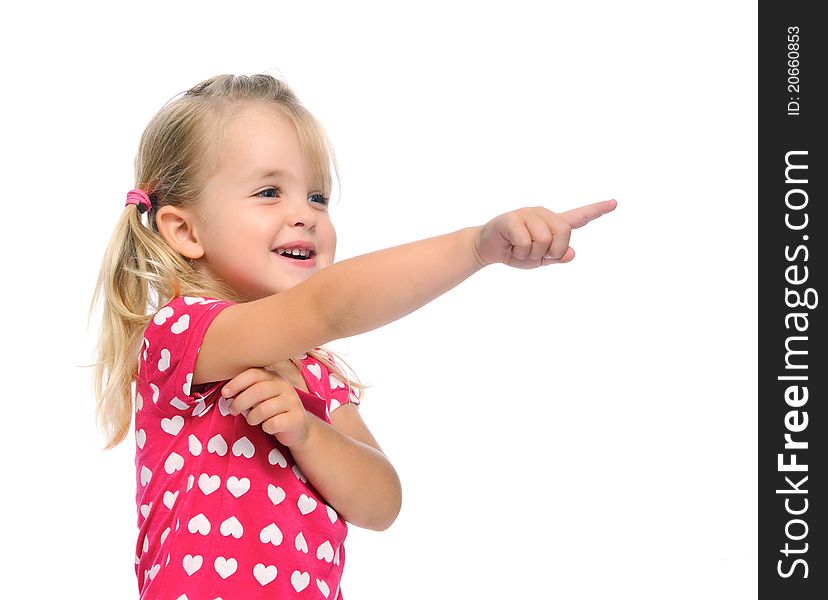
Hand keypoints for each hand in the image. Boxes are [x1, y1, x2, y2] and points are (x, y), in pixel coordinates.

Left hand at [222, 368, 311, 448]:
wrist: (298, 428)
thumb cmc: (273, 411)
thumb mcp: (261, 397)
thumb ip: (248, 391)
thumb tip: (227, 392)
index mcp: (274, 377)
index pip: (253, 374)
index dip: (237, 383)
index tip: (225, 393)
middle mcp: (285, 386)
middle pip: (257, 391)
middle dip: (240, 402)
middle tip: (232, 410)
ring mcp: (293, 402)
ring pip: (263, 409)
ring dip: (252, 418)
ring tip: (252, 420)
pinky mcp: (296, 418)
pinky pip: (273, 423)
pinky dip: (266, 427)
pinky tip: (268, 427)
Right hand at [472, 200, 616, 267]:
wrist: (486, 249)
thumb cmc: (514, 252)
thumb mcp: (539, 260)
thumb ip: (557, 257)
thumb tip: (571, 253)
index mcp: (552, 223)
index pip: (578, 217)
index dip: (597, 210)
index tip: (615, 203)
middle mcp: (543, 214)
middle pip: (564, 233)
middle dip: (552, 251)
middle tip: (537, 255)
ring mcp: (528, 214)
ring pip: (544, 240)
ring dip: (532, 254)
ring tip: (520, 250)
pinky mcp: (512, 218)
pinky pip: (525, 241)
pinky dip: (519, 252)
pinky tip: (511, 247)